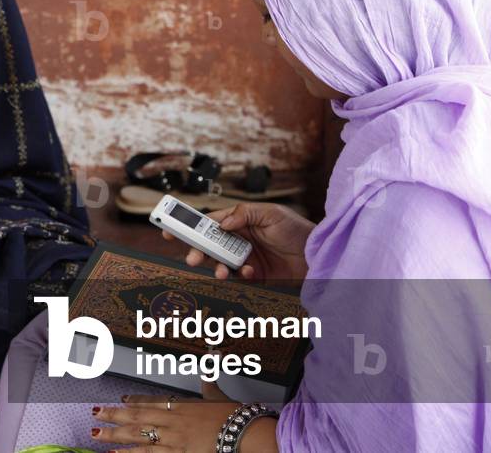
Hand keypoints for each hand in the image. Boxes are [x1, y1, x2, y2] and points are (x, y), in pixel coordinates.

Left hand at [91, 383, 276, 451]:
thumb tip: (210, 362)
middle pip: (136, 419)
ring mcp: (172, 440)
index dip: (133, 401)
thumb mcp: (217, 396)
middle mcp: (172, 422)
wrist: (244, 433)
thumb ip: (208, 383)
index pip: (151, 402)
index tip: (120, 400)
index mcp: (180, 405)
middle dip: (113, 416)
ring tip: (96, 434)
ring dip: (115, 436)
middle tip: (94, 413)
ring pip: (137, 438)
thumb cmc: (232, 416)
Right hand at [163, 202, 313, 282]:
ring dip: (218, 267)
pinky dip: (241, 275)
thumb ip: (244, 215)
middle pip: (210, 245)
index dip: (190, 225)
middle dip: (198, 251)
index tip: (171, 229)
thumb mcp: (272, 214)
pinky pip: (239, 277)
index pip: (210, 223)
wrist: (319, 257)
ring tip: (222, 272)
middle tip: (193, 258)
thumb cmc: (298, 231)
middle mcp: (240, 239)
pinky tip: (251, 271)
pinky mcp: (256, 275)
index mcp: (240, 222)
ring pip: (221, 263)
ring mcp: (247, 258)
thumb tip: (221, 223)